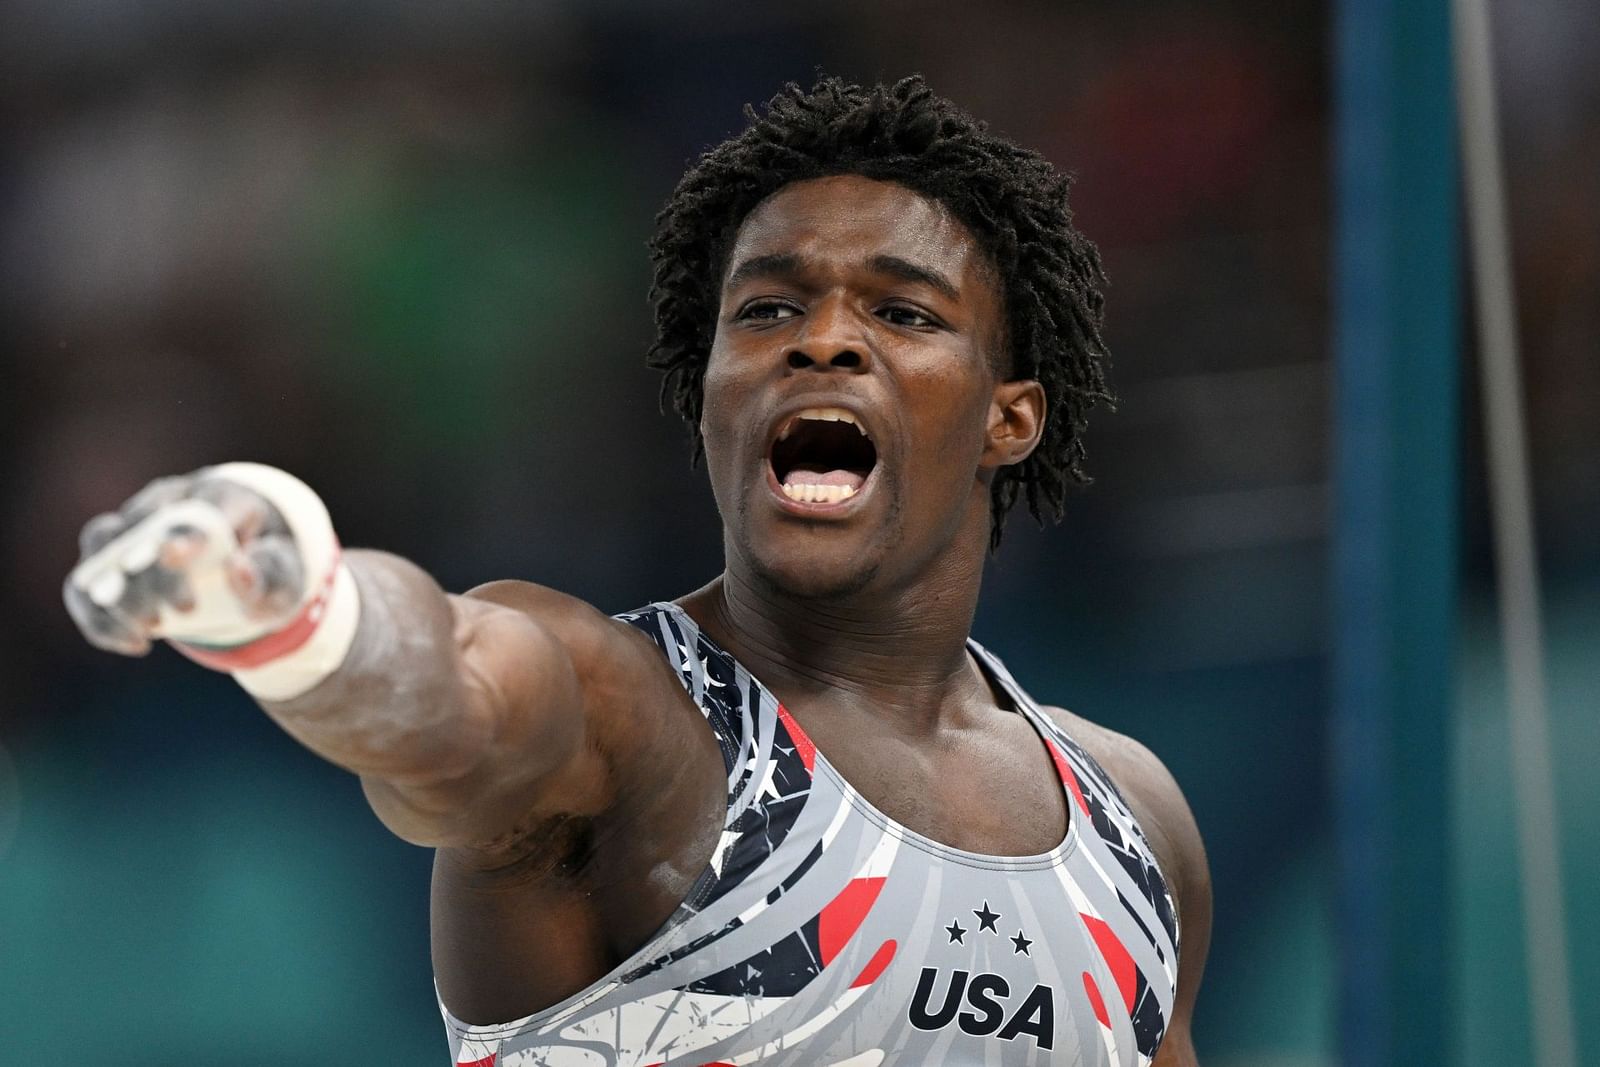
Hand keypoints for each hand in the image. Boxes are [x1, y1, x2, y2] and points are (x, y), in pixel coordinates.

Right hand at [64, 468, 308, 656]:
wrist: (243, 560)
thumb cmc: (266, 563)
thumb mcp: (284, 574)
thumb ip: (269, 574)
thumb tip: (238, 569)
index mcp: (221, 496)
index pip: (200, 506)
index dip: (184, 532)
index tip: (174, 556)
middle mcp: (168, 501)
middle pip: (143, 526)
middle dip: (155, 573)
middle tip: (184, 610)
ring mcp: (131, 527)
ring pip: (102, 546)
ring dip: (118, 594)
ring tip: (150, 630)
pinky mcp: (107, 560)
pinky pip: (82, 584)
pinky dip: (99, 618)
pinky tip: (136, 644)